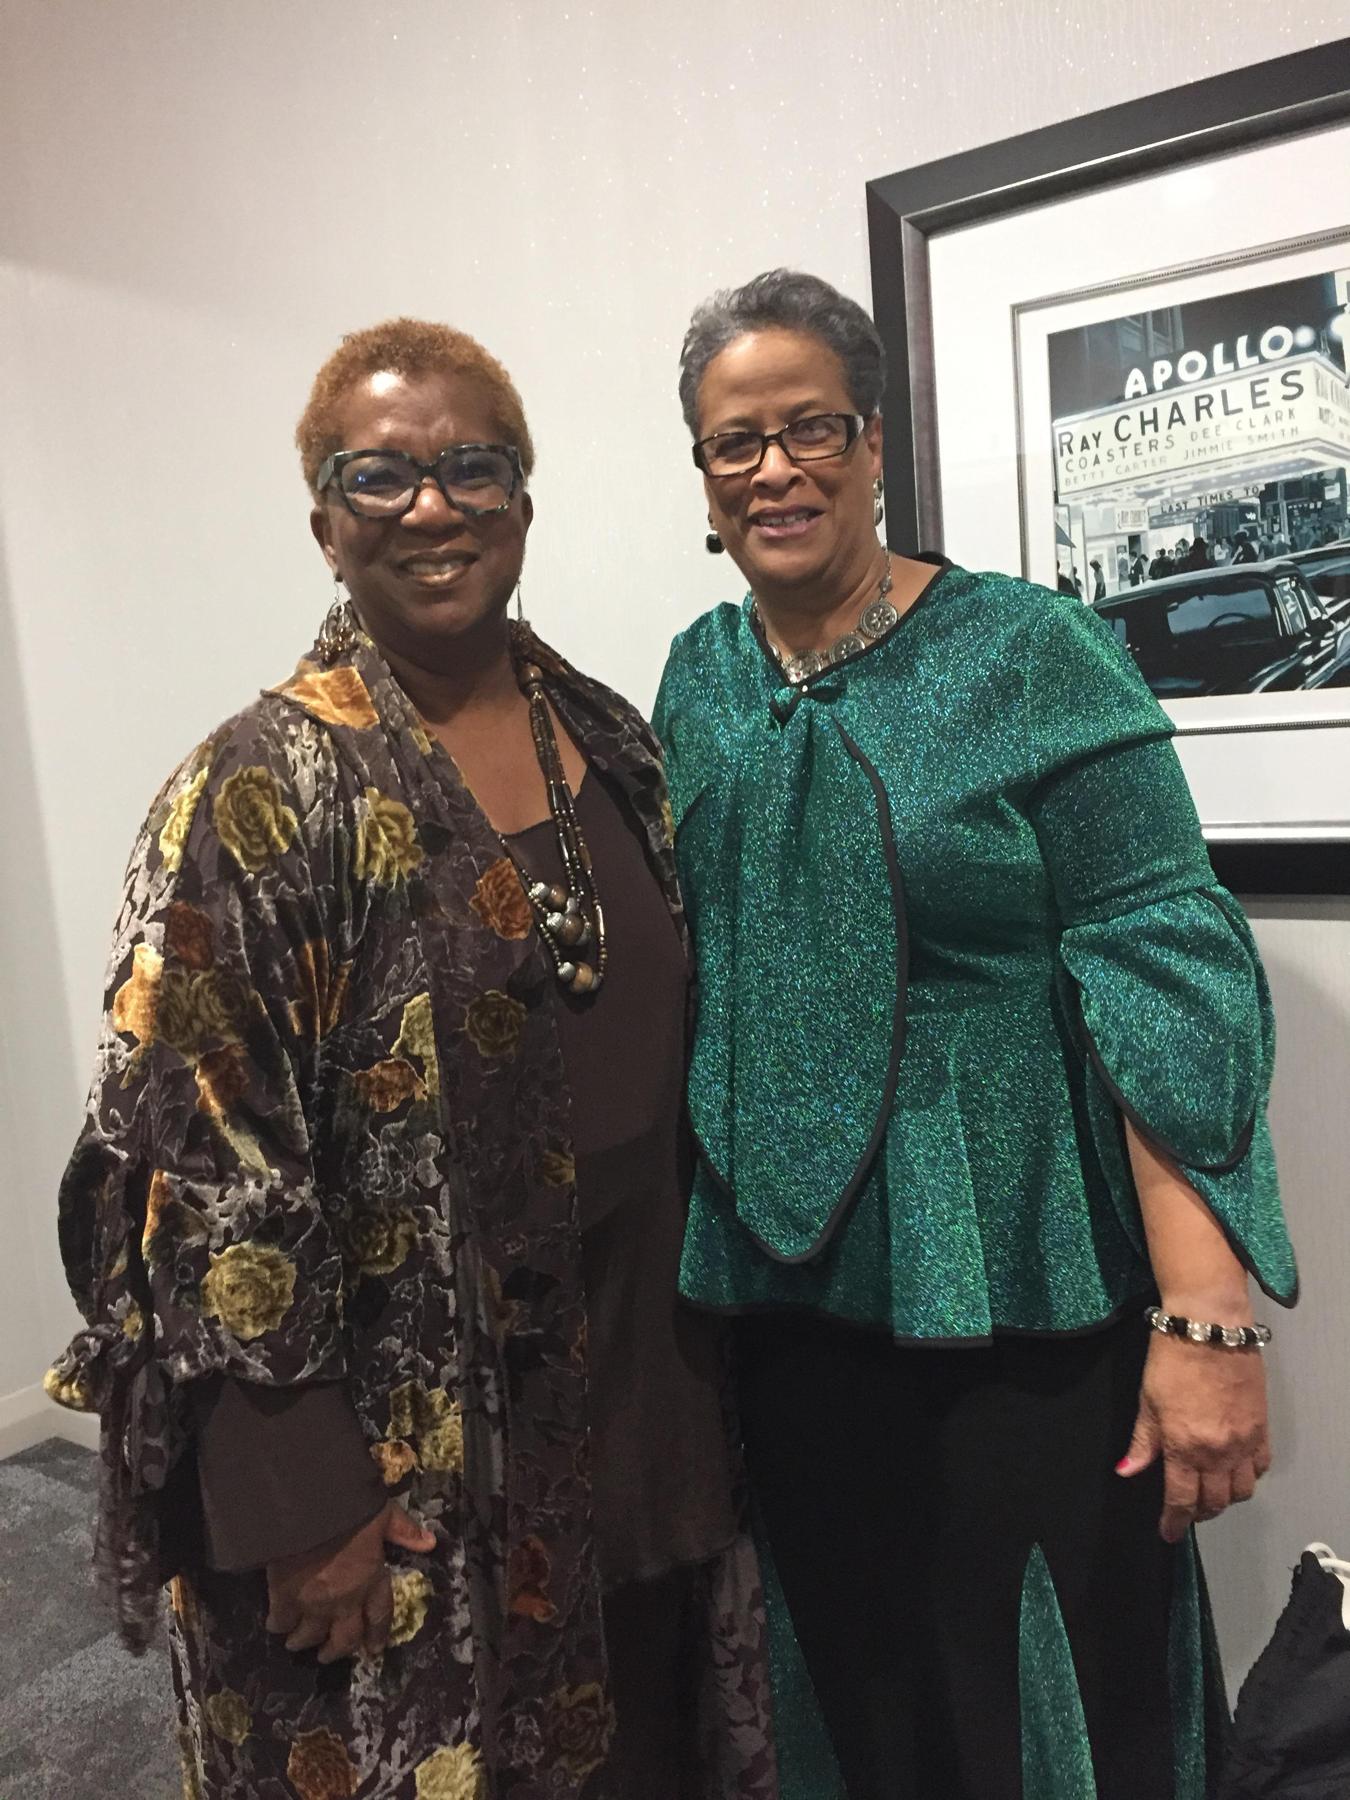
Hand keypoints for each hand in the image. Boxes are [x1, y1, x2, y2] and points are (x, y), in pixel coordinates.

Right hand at [265, 1502, 435, 1662]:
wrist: (307, 1508)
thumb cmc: (351, 1508)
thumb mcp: (384, 1514)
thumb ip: (404, 1530)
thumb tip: (430, 1543)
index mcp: (372, 1579)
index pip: (380, 1616)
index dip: (377, 1635)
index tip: (373, 1650)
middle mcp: (345, 1600)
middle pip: (344, 1639)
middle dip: (336, 1651)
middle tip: (327, 1655)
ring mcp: (314, 1604)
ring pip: (309, 1636)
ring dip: (304, 1642)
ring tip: (296, 1643)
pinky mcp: (284, 1598)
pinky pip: (281, 1622)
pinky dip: (278, 1625)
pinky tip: (275, 1624)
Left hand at [1116, 1329, 1270, 1542]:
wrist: (1209, 1328)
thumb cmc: (1171, 1360)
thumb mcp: (1147, 1400)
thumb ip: (1142, 1441)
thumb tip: (1128, 1470)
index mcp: (1185, 1447)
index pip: (1181, 1500)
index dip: (1174, 1522)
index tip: (1168, 1533)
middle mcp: (1218, 1452)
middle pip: (1215, 1501)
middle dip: (1199, 1513)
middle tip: (1187, 1510)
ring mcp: (1244, 1441)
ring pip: (1242, 1491)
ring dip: (1225, 1498)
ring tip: (1211, 1492)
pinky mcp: (1262, 1427)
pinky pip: (1261, 1466)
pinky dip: (1249, 1476)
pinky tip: (1235, 1470)